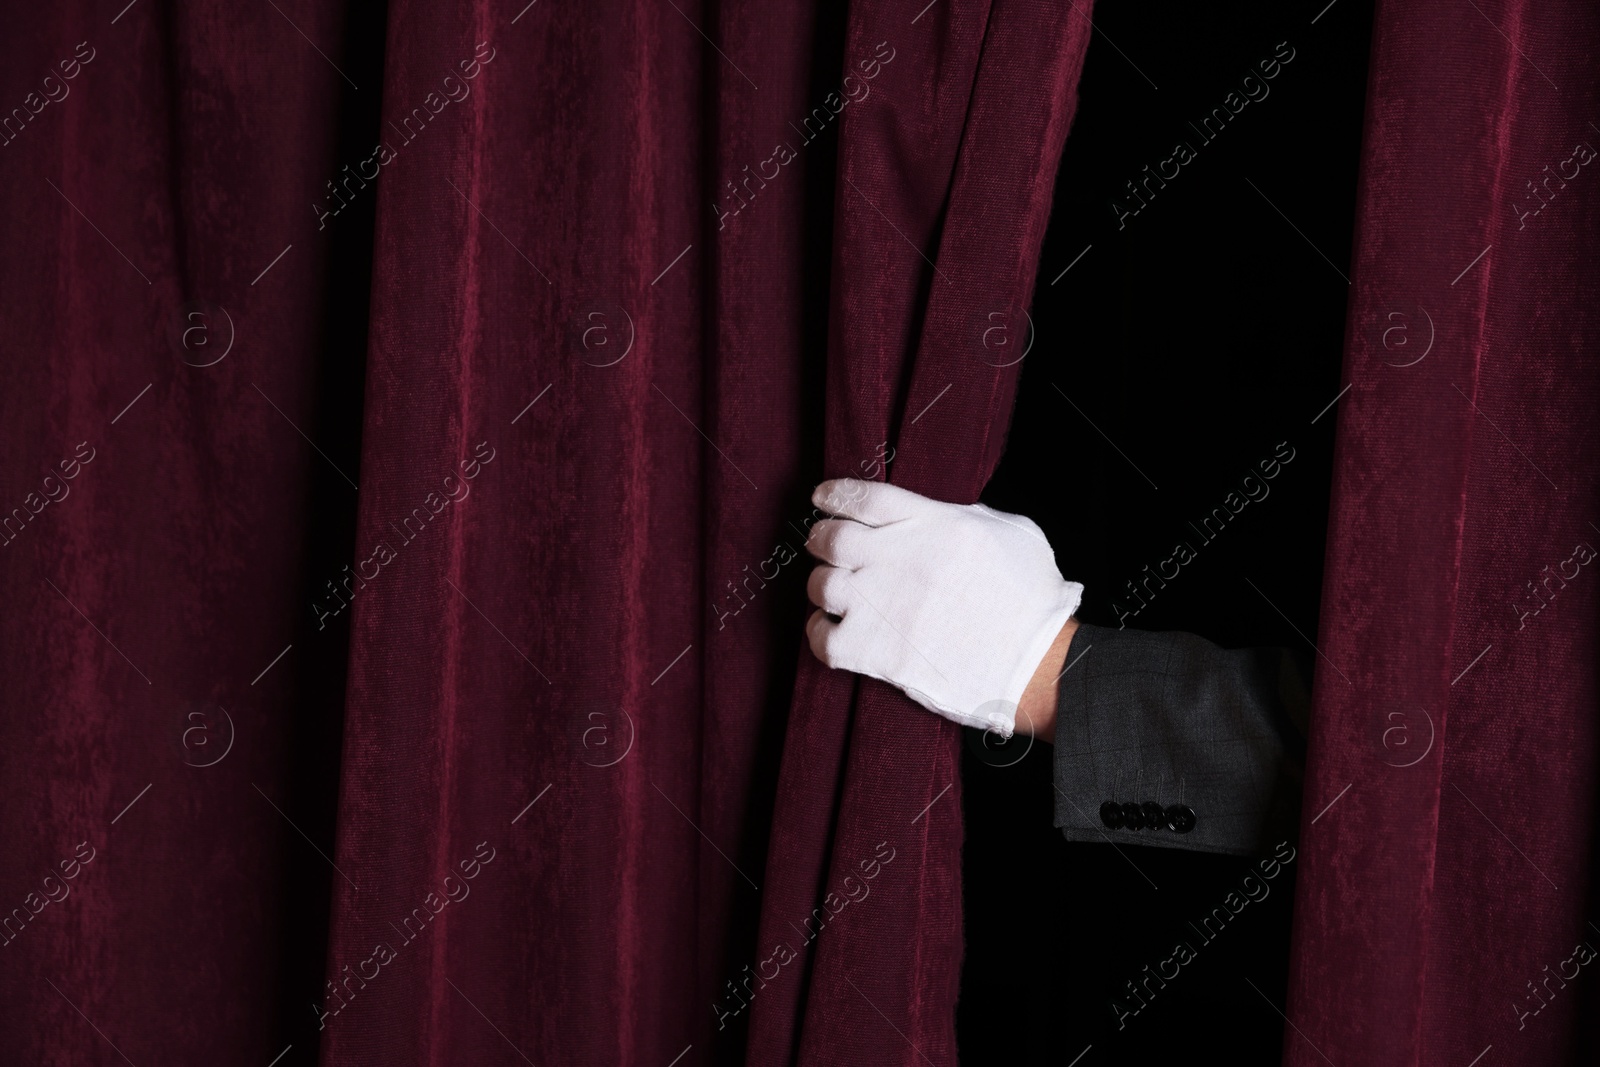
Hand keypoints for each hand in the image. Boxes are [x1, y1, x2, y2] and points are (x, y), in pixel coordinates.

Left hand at [804, 478, 1082, 737]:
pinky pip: (822, 637)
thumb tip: (935, 518)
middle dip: (822, 540)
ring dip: (822, 587)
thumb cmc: (1033, 600)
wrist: (1038, 663)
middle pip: (833, 539)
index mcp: (936, 525)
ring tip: (835, 593)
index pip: (866, 498)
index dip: (837, 495)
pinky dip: (819, 632)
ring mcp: (884, 606)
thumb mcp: (1010, 532)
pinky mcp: (876, 652)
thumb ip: (964, 517)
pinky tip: (833, 631)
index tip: (824, 498)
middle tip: (825, 546)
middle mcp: (901, 560)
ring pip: (821, 585)